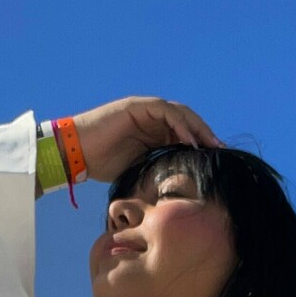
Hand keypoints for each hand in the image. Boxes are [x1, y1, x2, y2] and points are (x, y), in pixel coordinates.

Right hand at [66, 97, 224, 183]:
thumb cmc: (99, 165)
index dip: (200, 145)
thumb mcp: (136, 170)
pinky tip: (190, 139)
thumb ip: (155, 169)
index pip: (183, 134)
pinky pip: (165, 111)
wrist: (75, 154)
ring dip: (197, 127)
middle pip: (186, 121)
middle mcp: (150, 119)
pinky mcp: (137, 107)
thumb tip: (176, 190)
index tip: (215, 161)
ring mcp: (144, 110)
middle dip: (205, 134)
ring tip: (210, 144)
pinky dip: (180, 124)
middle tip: (221, 150)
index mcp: (151, 133)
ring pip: (180, 113)